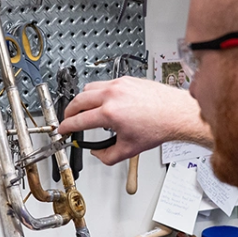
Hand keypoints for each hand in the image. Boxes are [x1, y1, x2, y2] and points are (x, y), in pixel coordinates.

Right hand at [56, 76, 210, 164]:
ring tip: (82, 109)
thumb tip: (97, 154)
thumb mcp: (129, 150)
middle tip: (68, 119)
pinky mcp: (126, 79)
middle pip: (78, 100)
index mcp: (110, 113)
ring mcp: (119, 84)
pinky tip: (102, 101)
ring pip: (89, 88)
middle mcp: (112, 95)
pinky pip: (104, 83)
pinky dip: (98, 93)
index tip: (62, 130)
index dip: (66, 127)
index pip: (78, 120)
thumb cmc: (158, 127)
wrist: (175, 113)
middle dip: (69, 111)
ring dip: (82, 100)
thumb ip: (107, 157)